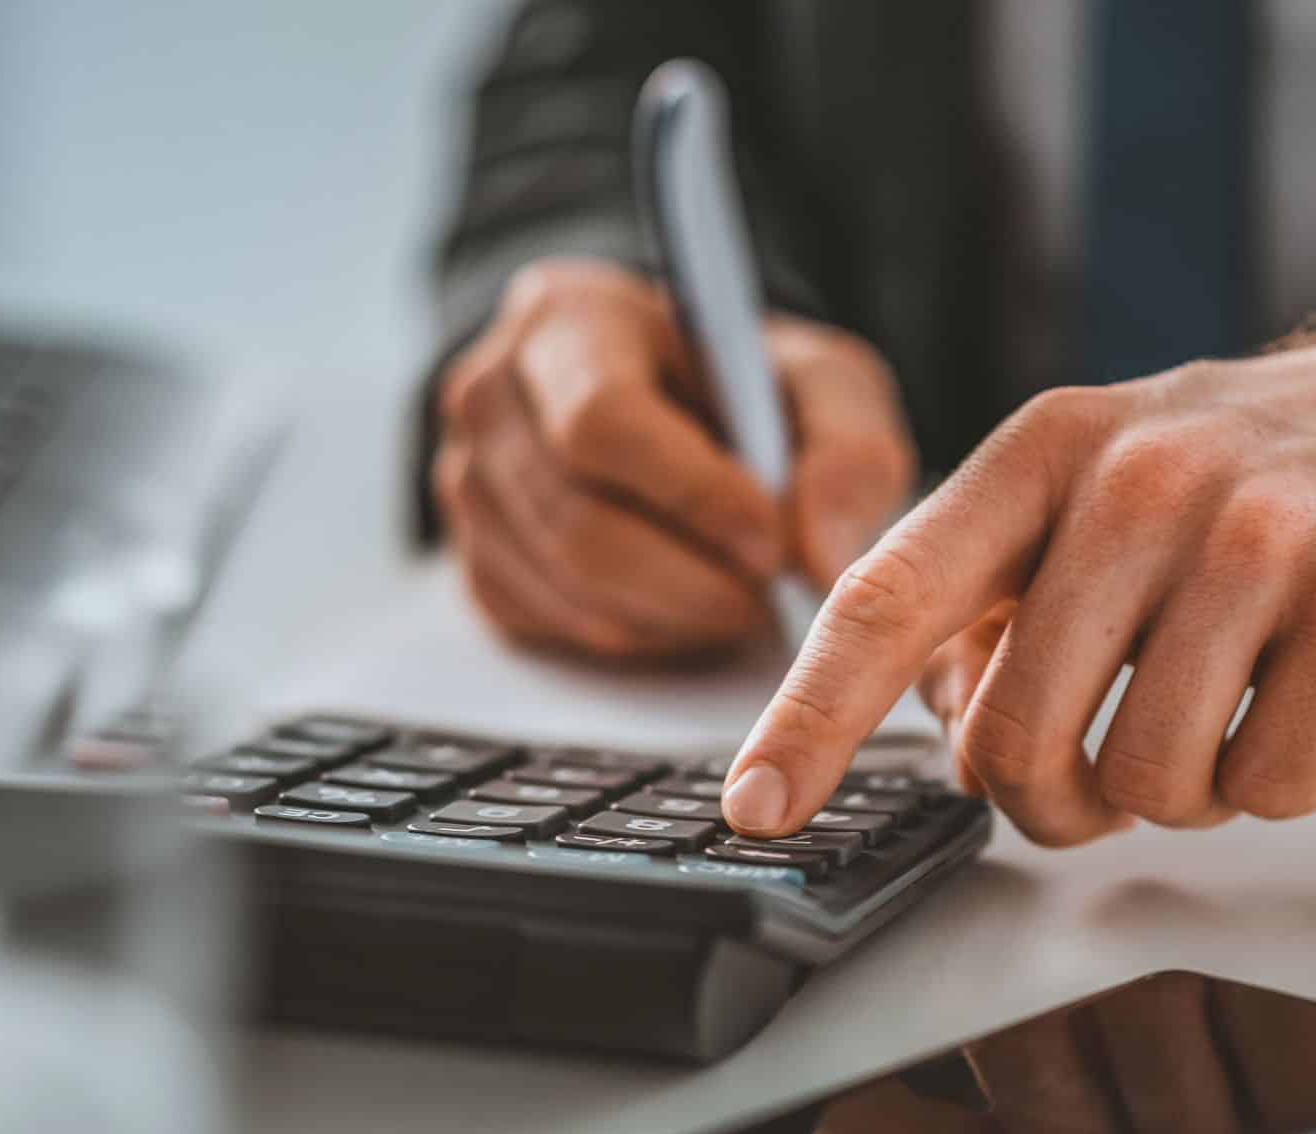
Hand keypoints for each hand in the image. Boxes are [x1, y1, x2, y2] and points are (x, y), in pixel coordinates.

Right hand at [431, 258, 914, 657]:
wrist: (670, 409)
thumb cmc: (747, 391)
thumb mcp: (824, 384)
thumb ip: (848, 451)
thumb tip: (819, 555)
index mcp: (567, 317)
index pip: (602, 419)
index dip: (692, 496)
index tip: (771, 544)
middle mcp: (490, 394)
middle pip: (576, 521)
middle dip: (689, 580)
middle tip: (767, 598)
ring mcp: (466, 482)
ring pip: (564, 585)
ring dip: (670, 616)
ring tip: (739, 601)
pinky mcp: (472, 560)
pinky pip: (549, 625)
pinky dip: (633, 634)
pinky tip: (683, 608)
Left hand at [723, 326, 1315, 844]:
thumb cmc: (1228, 477)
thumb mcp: (1080, 492)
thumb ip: (984, 598)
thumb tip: (934, 720)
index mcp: (1036, 455)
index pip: (886, 598)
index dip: (810, 717)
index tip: (757, 806)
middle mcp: (1135, 483)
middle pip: (1011, 736)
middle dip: (1037, 797)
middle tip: (1083, 776)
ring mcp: (1257, 541)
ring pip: (1141, 784)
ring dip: (1162, 796)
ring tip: (1201, 720)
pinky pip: (1265, 787)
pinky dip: (1265, 786)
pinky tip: (1286, 711)